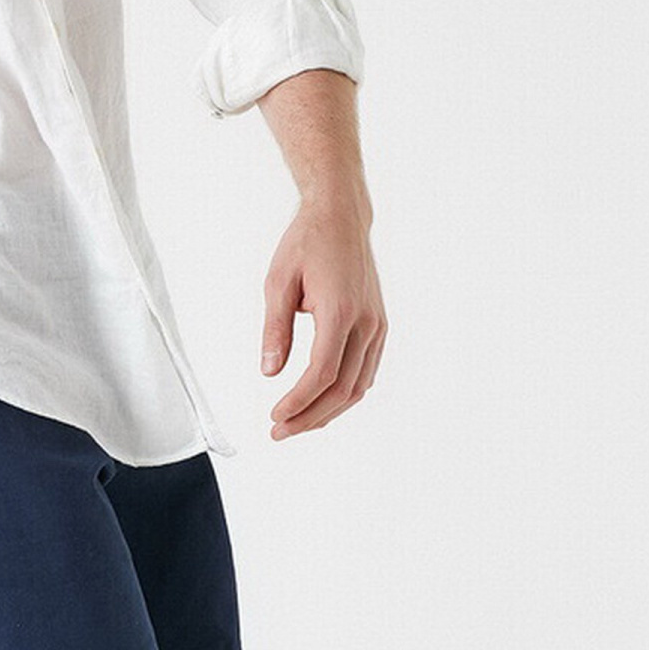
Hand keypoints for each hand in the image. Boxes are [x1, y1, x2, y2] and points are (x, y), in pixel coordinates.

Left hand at [261, 193, 385, 438]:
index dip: (298, 402)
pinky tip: (323, 403)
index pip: (322, 374)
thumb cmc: (308, 244)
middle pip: (342, 389)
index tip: (275, 416)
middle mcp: (366, 322)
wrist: (341, 218)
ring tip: (297, 424)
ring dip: (328, 411)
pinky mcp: (379, 325)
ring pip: (359, 386)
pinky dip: (346, 394)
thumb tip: (269, 372)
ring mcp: (377, 325)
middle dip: (310, 416)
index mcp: (340, 311)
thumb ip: (275, 330)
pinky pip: (367, 371)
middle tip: (279, 431)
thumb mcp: (278, 282)